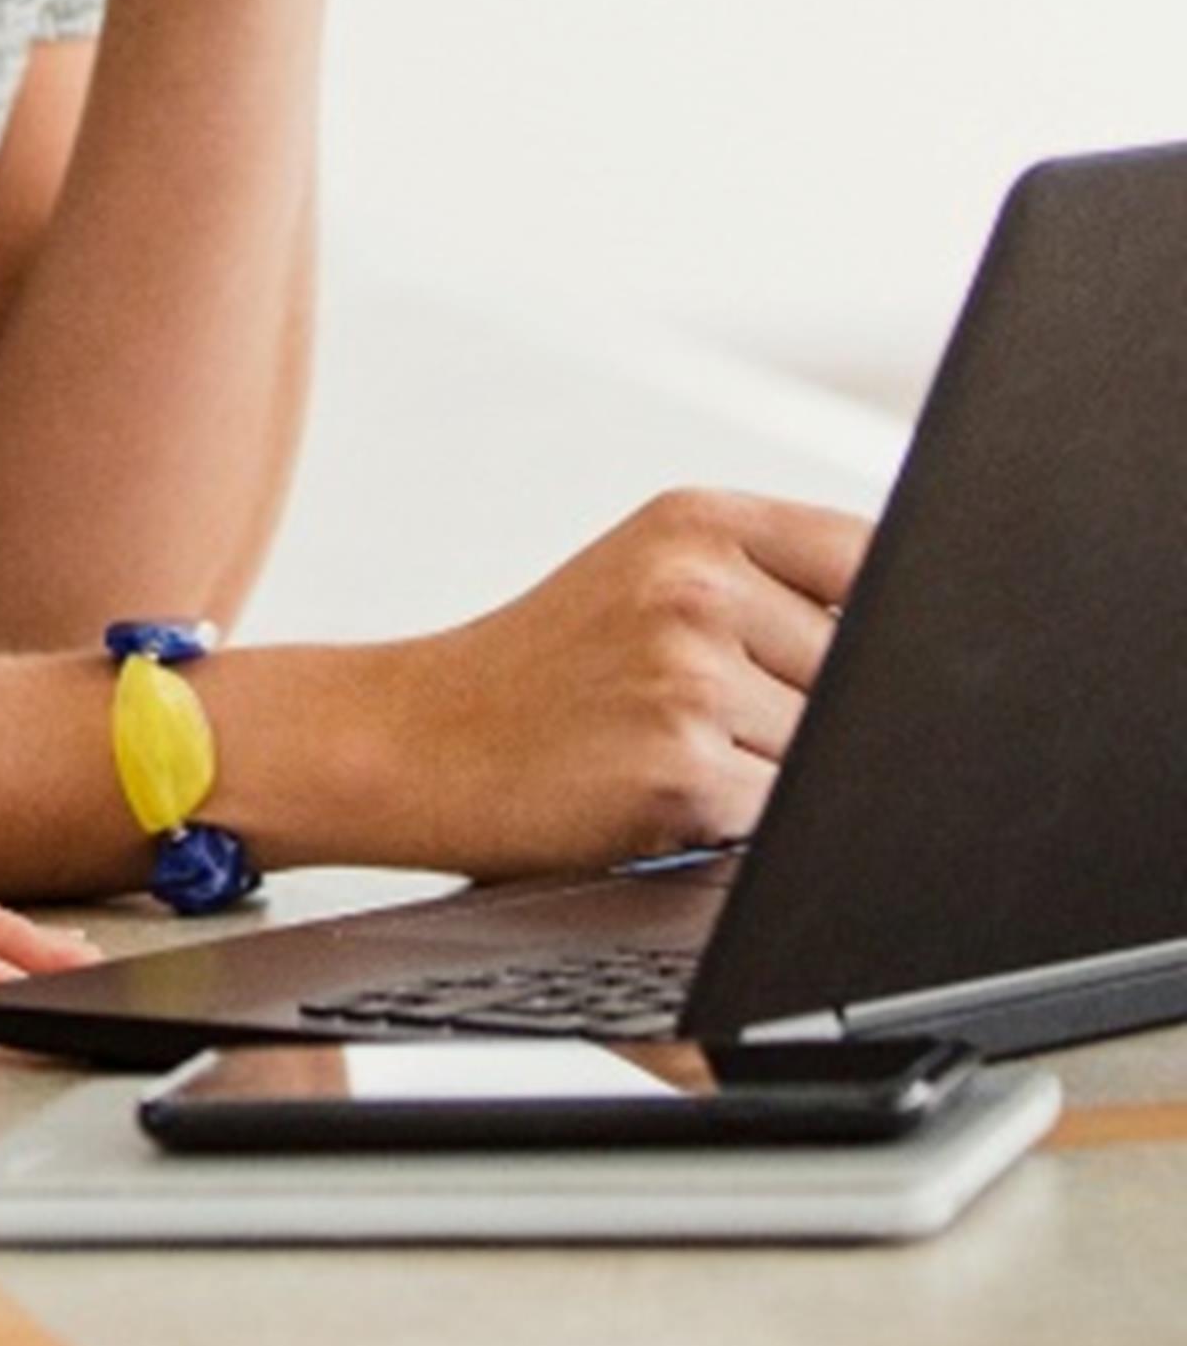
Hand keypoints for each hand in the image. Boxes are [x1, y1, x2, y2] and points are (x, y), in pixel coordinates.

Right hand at [356, 489, 869, 876]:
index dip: (899, 623)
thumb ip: (774, 585)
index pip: (876, 558)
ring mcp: (687, 674)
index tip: (888, 658)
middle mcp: (692, 583)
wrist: (416, 738)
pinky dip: (749, 826)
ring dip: (782, 776)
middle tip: (723, 719)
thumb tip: (930, 641)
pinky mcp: (681, 769)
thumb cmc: (539, 673)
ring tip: (684, 755)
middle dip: (824, 714)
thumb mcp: (645, 578)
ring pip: (834, 753)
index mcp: (695, 520)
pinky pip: (789, 817)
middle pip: (869, 671)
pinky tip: (669, 796)